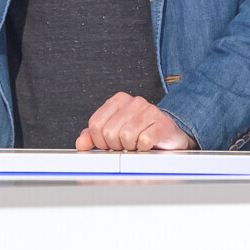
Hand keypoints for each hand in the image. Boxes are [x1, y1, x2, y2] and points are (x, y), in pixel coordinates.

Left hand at [76, 93, 196, 150]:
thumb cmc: (139, 133)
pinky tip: (147, 145)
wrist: (168, 136)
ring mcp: (150, 110)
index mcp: (118, 100)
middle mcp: (134, 101)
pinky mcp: (163, 123)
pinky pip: (144, 141)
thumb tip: (81, 143)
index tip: (109, 144)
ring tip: (137, 144)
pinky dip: (143, 149)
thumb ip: (93, 136)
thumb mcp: (113, 132)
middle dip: (116, 146)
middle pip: (110, 132)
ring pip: (126, 137)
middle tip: (125, 145)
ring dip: (130, 148)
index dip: (100, 141)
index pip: (96, 124)